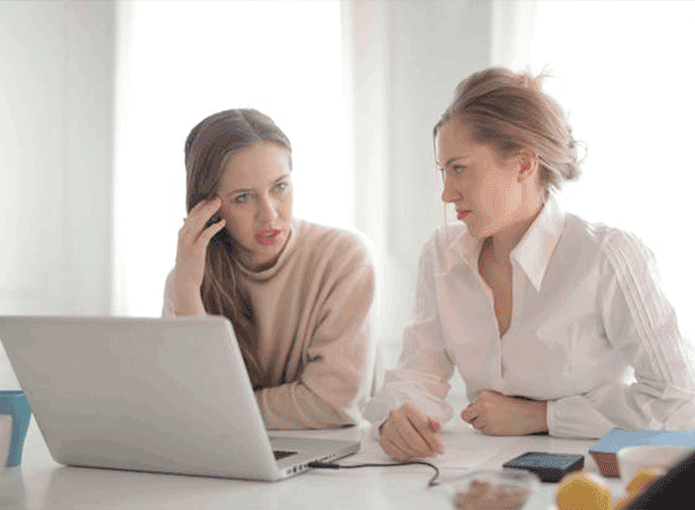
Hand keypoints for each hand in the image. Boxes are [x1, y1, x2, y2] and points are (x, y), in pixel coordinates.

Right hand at [172, 197, 225, 314]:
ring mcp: (188, 242)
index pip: (191, 214)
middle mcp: (183, 235)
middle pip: (195, 214)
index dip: (201, 205)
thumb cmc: (190, 265)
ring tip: (220, 203)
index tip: (211, 198)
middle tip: (218, 196)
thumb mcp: (190, 248)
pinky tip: (222, 222)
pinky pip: (205, 234)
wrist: (184, 282)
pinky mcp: (196, 250)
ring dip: (210, 210)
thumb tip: (203, 228)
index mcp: (182, 233)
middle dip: (206, 204)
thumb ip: (194, 237)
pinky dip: (214, 227)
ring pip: (199, 221)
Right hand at [378, 402, 443, 461]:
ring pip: (405, 447)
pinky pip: (397, 454)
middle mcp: (394, 415)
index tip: (441, 449)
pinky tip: (414, 452)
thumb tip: (437, 425)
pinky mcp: (383, 440)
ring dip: (419, 454)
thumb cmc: (420, 419)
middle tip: (433, 453)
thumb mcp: (431, 417)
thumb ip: (436, 422)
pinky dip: (408, 456)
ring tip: (425, 452)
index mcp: (407, 407)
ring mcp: (387, 428)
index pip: (422, 426)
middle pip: (412, 439)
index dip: (433, 440)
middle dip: (426, 449)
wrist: (406, 419)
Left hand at [460, 390, 547, 435]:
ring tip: (494, 419)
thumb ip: (483, 399)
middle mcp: (483, 406)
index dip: (474, 408)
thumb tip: (470, 408)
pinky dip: (488, 429)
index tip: (480, 409)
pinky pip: (483, 431)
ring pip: (474, 425)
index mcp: (484, 395)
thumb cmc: (517, 404)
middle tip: (482, 416)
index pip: (468, 404)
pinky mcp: (491, 430)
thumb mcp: (498, 394)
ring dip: (481, 423)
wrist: (529, 414)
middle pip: (466, 416)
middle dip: (472, 417)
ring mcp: (486, 418)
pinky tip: (497, 424)